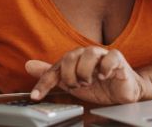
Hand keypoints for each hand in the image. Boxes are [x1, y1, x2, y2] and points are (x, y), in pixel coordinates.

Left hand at [25, 47, 145, 104]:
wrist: (122, 91)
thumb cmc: (97, 85)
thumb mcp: (71, 83)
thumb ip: (52, 75)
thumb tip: (29, 65)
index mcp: (74, 59)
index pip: (55, 68)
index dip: (44, 82)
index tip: (36, 96)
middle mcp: (86, 54)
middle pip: (70, 57)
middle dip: (70, 77)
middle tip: (77, 86)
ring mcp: (102, 55)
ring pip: (89, 54)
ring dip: (86, 72)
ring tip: (89, 82)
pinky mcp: (118, 59)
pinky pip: (110, 57)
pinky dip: (105, 68)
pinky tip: (103, 77)